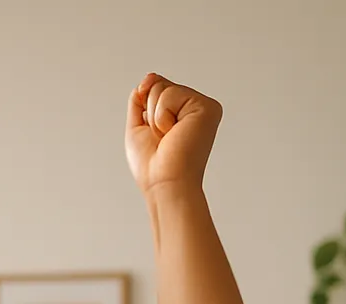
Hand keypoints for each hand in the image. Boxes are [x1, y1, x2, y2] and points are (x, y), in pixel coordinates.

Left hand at [125, 73, 220, 195]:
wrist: (164, 183)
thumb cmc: (152, 165)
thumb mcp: (138, 126)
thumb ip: (142, 100)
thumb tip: (148, 78)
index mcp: (182, 112)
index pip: (157, 89)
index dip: (146, 105)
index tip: (154, 132)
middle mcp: (195, 107)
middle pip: (158, 85)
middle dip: (149, 113)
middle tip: (162, 138)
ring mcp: (203, 106)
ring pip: (162, 89)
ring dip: (155, 118)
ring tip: (168, 137)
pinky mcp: (207, 107)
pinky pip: (169, 95)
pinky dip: (162, 117)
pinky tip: (174, 133)